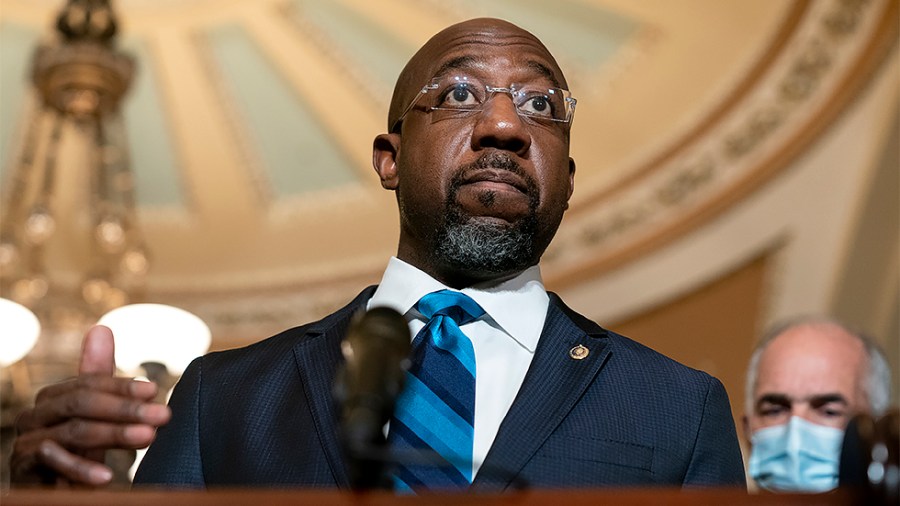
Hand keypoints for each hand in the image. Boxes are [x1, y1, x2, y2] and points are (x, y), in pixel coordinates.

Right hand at [9, 325, 171, 485]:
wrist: (56, 495)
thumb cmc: (79, 453)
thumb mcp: (96, 416)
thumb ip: (99, 376)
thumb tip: (101, 327)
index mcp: (53, 398)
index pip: (88, 383)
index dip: (122, 387)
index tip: (155, 391)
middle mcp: (35, 416)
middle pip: (81, 403)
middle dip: (126, 409)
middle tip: (162, 416)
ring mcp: (26, 443)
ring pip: (74, 431)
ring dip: (115, 434)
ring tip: (148, 437)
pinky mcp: (22, 470)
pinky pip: (52, 463)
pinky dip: (81, 470)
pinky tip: (107, 477)